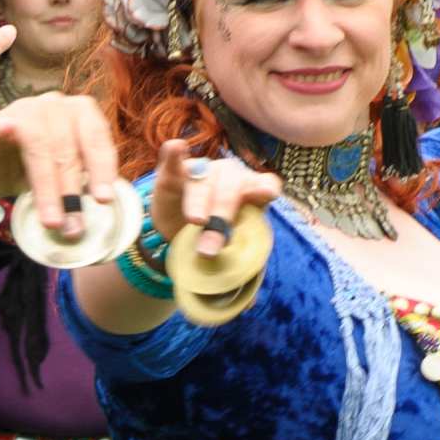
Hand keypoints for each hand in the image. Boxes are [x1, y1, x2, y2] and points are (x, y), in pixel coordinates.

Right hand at [0, 92, 117, 235]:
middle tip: (73, 226)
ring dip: (48, 186)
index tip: (104, 200)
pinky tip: (8, 131)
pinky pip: (3, 125)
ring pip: (41, 144)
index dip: (102, 170)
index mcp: (80, 114)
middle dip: (72, 192)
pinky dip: (6, 128)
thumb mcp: (63, 178)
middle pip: (68, 148)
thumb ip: (83, 185)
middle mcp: (55, 105)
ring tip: (51, 220)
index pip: (97, 138)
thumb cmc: (32, 171)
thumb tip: (99, 210)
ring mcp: (24, 109)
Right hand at [149, 141, 280, 254]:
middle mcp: (229, 176)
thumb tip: (240, 290)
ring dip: (199, 200)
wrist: (178, 226)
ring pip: (202, 180)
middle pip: (230, 189)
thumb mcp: (227, 245)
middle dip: (222, 218)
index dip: (264, 188)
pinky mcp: (173, 173)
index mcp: (250, 192)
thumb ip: (235, 255)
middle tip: (211, 248)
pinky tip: (177, 149)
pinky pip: (173, 160)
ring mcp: (202, 171)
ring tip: (196, 220)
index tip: (266, 194)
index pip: (264, 185)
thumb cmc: (213, 235)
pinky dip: (174, 155)